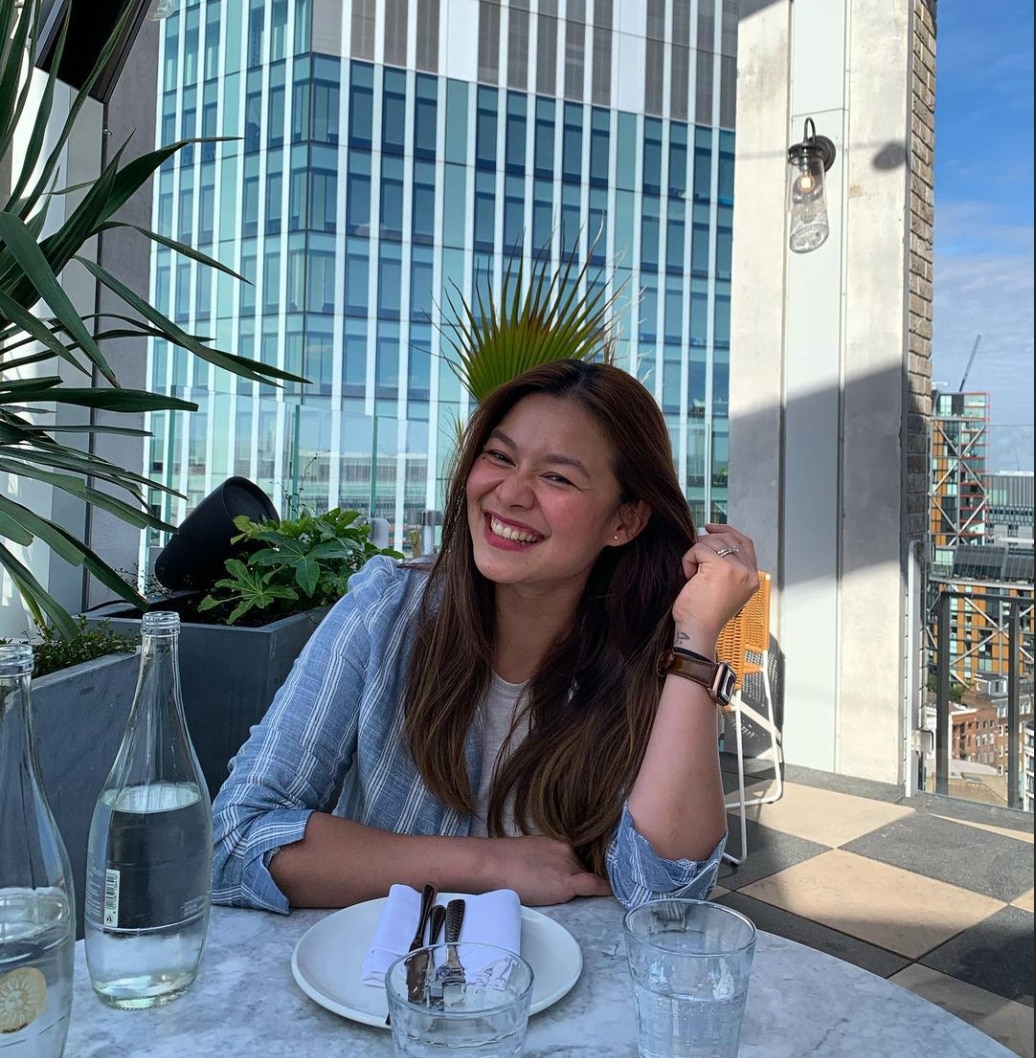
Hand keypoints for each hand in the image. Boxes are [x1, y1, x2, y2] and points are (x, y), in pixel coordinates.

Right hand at [482, 835, 611, 904]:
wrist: (492, 864)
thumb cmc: (502, 862)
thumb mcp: (529, 853)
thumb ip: (545, 860)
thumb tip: (549, 872)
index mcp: (556, 841)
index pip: (577, 856)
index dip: (586, 866)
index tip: (599, 868)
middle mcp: (566, 849)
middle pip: (582, 869)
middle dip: (581, 878)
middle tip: (574, 889)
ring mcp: (567, 865)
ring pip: (584, 878)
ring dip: (585, 886)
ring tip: (584, 892)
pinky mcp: (566, 882)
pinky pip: (592, 885)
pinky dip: (605, 889)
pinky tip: (615, 892)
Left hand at [671, 523, 759, 649]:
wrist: (697, 631)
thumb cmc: (703, 613)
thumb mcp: (723, 587)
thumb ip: (726, 566)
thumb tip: (710, 537)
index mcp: (752, 578)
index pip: (745, 543)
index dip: (727, 531)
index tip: (710, 528)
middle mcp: (749, 573)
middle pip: (728, 538)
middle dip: (707, 541)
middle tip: (694, 556)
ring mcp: (737, 570)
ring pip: (712, 542)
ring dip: (696, 554)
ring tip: (692, 574)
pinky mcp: (721, 568)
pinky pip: (698, 549)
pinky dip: (688, 560)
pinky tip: (688, 576)